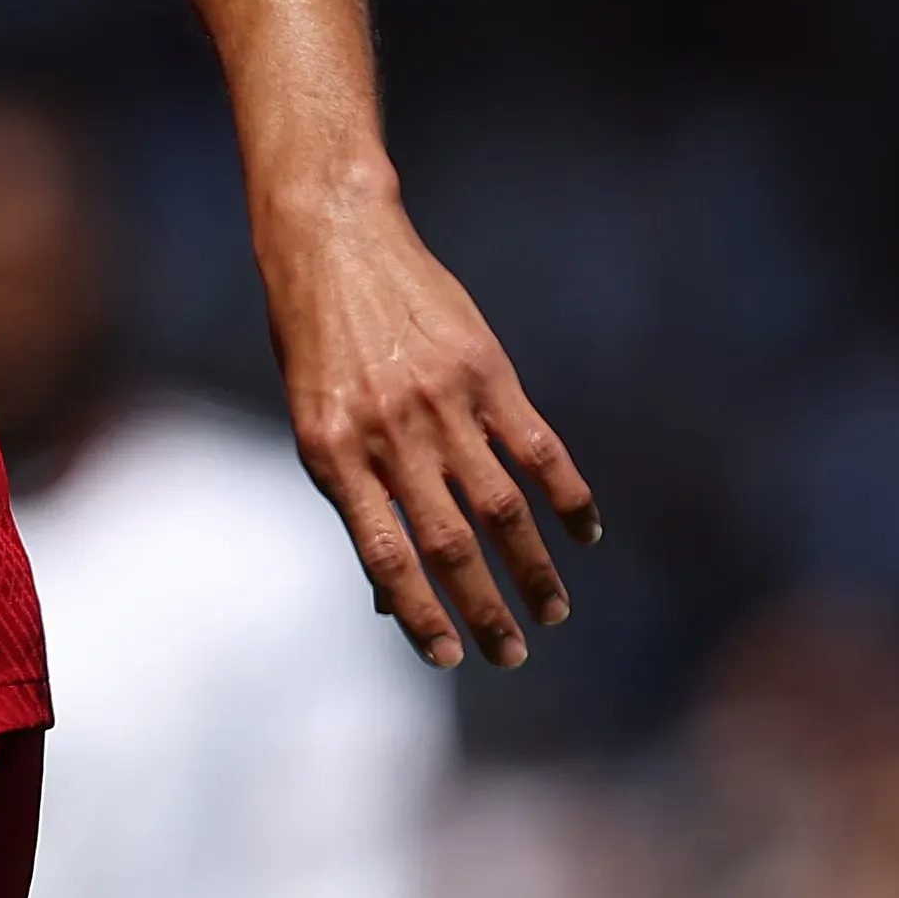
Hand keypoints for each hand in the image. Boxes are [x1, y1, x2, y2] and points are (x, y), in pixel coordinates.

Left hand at [264, 187, 597, 667]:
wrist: (332, 238)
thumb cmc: (313, 341)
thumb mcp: (313, 420)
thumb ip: (355, 496)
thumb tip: (389, 592)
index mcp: (333, 453)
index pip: (385, 557)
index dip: (420, 615)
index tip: (451, 659)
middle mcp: (389, 433)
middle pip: (450, 543)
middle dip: (485, 609)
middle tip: (513, 655)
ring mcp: (441, 401)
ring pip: (501, 506)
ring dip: (533, 567)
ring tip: (551, 610)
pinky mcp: (486, 370)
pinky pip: (537, 447)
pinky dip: (567, 495)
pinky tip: (584, 532)